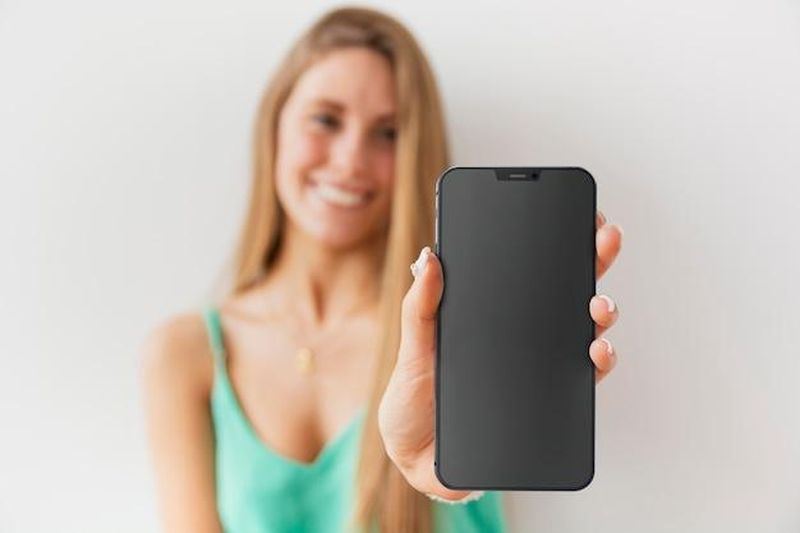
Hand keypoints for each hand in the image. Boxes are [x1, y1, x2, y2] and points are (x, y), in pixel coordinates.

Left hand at [378, 211, 623, 500]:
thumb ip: (422, 306)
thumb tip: (430, 256)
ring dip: (602, 313)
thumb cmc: (413, 396)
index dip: (558, 240)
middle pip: (566, 291)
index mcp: (492, 314)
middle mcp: (522, 335)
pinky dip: (598, 363)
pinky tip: (596, 353)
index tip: (579, 212)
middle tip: (605, 239)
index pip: (530, 270)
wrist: (416, 456)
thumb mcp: (413, 347)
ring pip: (584, 331)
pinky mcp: (547, 401)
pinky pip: (582, 379)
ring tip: (599, 305)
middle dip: (593, 261)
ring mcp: (538, 365)